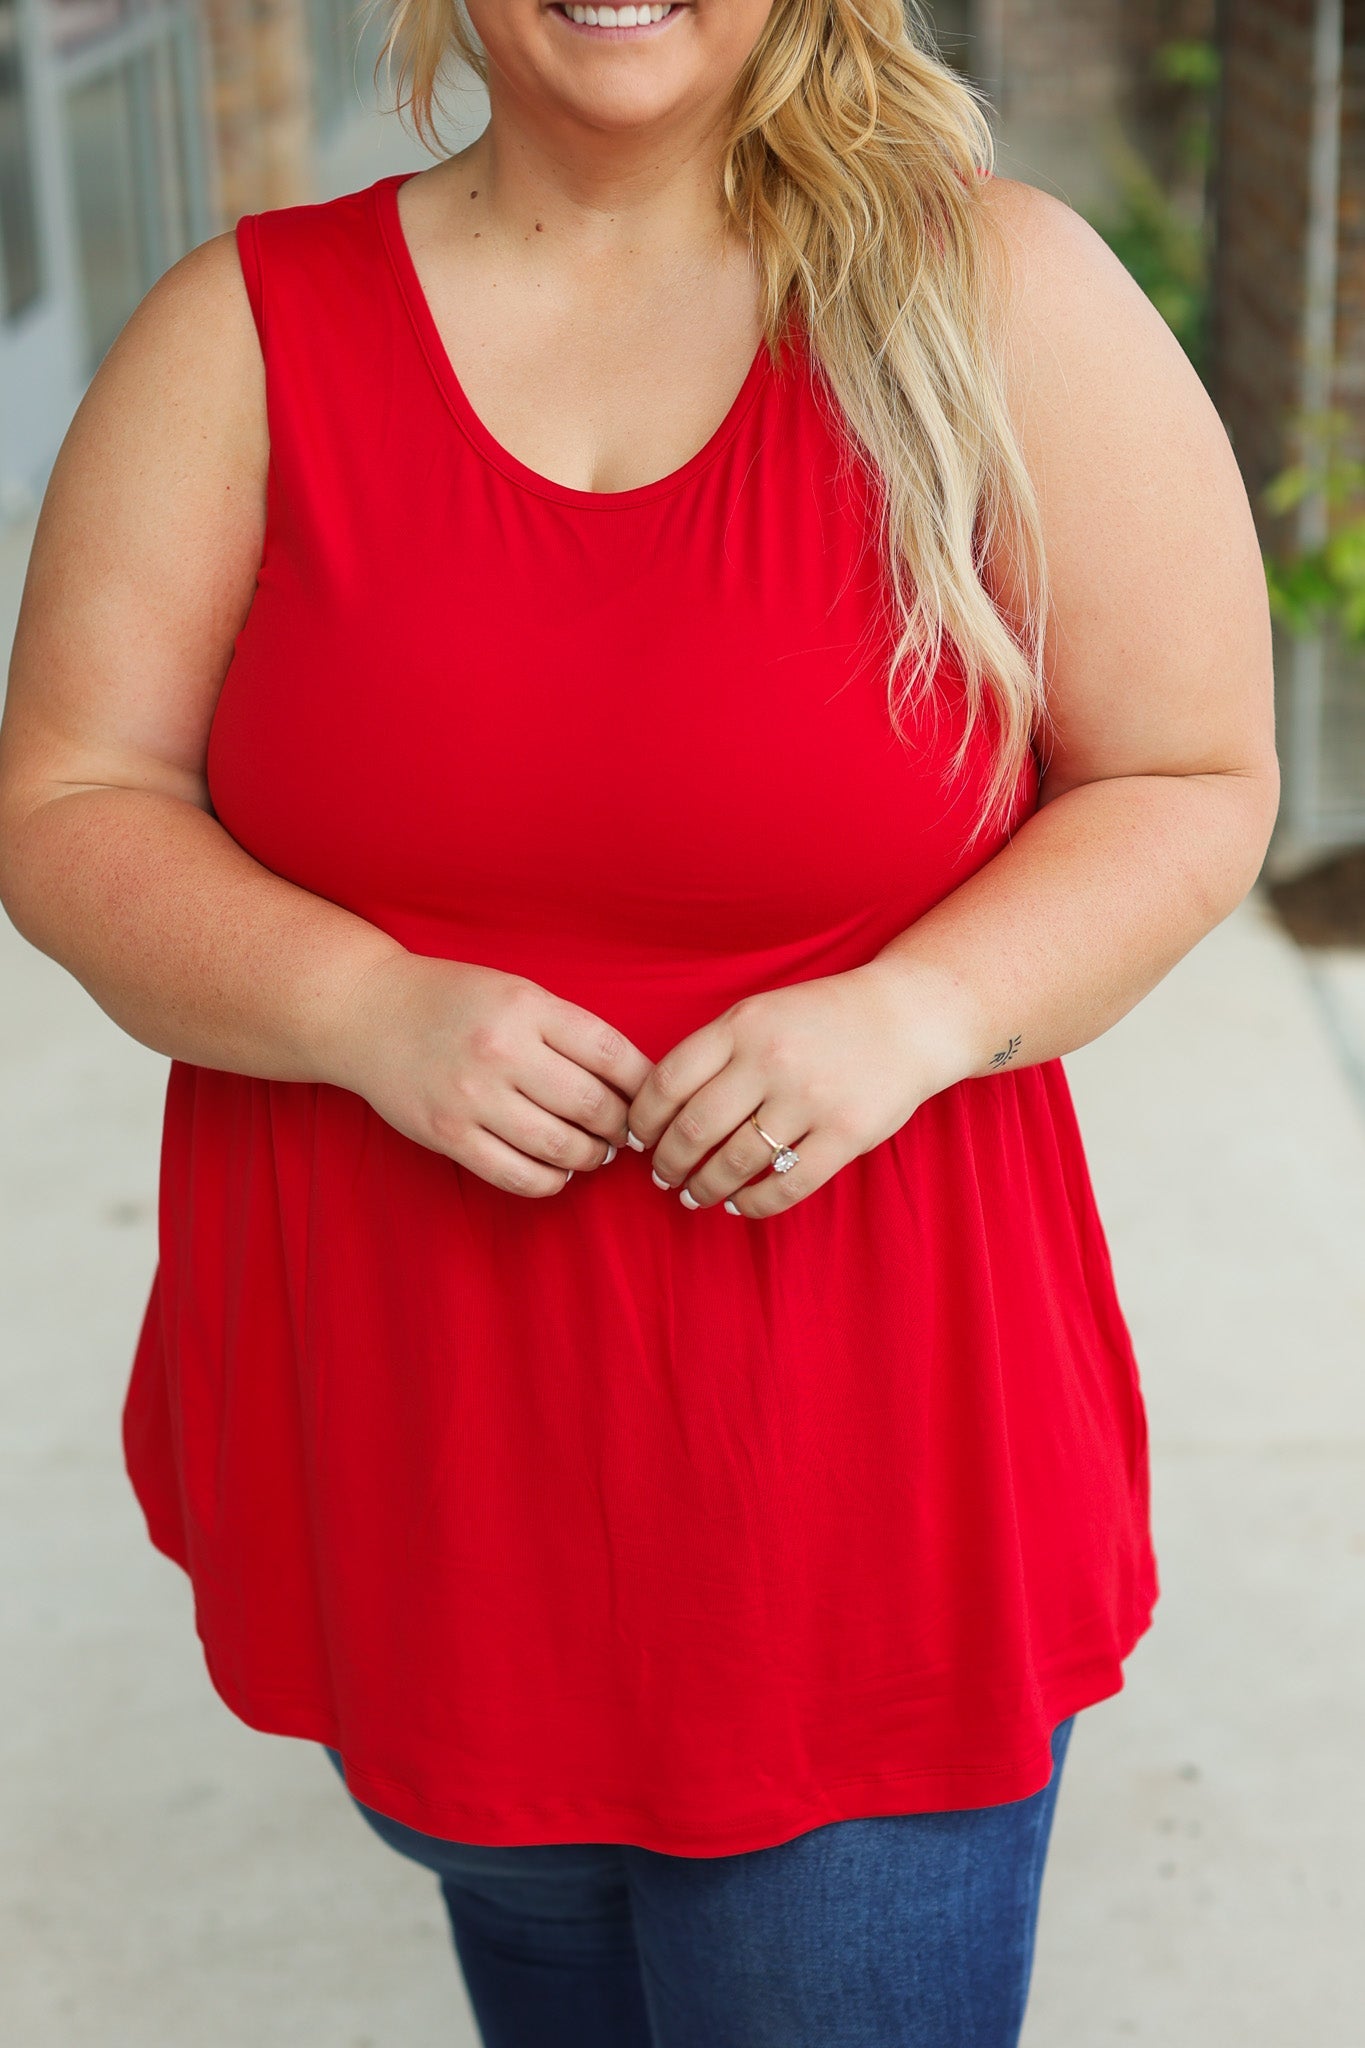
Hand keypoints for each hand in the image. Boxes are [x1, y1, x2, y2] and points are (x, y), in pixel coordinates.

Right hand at [326, 952, 651, 1195]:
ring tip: (594, 1152)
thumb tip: (630, 1085)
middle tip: (623, 1133)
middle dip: (620, 1128)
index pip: (612, 1054)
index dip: (643, 1085)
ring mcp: (472, 1096)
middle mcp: (501, 1050)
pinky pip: (518, 1175)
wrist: (368, 1012)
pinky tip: (557, 1170)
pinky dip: (551, 1180)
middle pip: (592, 1105)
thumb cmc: (453, 1000)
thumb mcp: (516, 992)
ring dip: (591, 1157)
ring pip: (561, 1146)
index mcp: (527, 1007)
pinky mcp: (449, 1134)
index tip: (649, 1099)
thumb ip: (568, 1030)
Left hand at [625, 962, 956, 1219]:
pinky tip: (738, 1204)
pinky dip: (753, 1204)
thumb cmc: (823, 1019)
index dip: (642, 1120)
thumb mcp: (761, 1013)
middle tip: (663, 1175)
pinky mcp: (846, 1134)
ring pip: (734, 1163)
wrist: (908, 1017)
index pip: (667, 1082)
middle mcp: (772, 1060)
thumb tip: (655, 1110)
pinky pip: (786, 1186)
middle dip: (668, 1163)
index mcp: (743, 1025)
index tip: (638, 1139)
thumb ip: (714, 1051)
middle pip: (693, 1129)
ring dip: (704, 1188)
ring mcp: (811, 1099)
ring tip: (695, 1195)